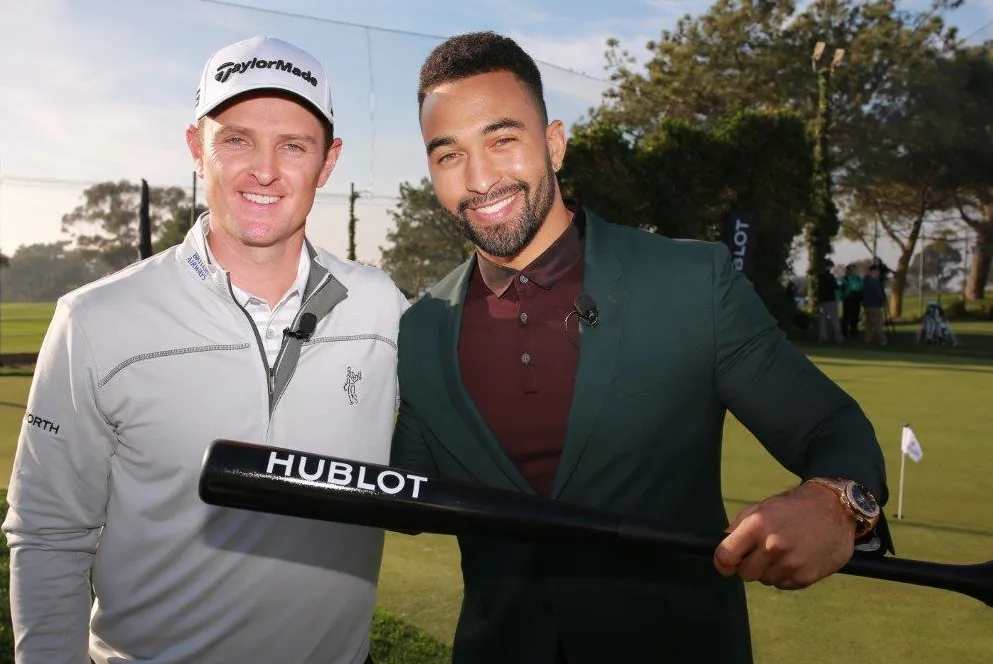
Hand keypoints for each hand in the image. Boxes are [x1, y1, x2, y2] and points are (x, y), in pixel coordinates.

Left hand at [713, 482, 855, 589]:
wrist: (836, 509)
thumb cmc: (793, 507)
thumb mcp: (761, 508)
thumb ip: (738, 528)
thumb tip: (722, 550)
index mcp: (756, 526)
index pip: (725, 557)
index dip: (723, 564)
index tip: (727, 565)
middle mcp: (772, 546)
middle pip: (745, 574)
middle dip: (750, 565)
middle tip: (763, 552)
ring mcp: (790, 563)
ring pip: (764, 580)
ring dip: (770, 570)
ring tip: (785, 551)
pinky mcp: (806, 577)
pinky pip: (783, 585)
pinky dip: (787, 575)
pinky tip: (797, 558)